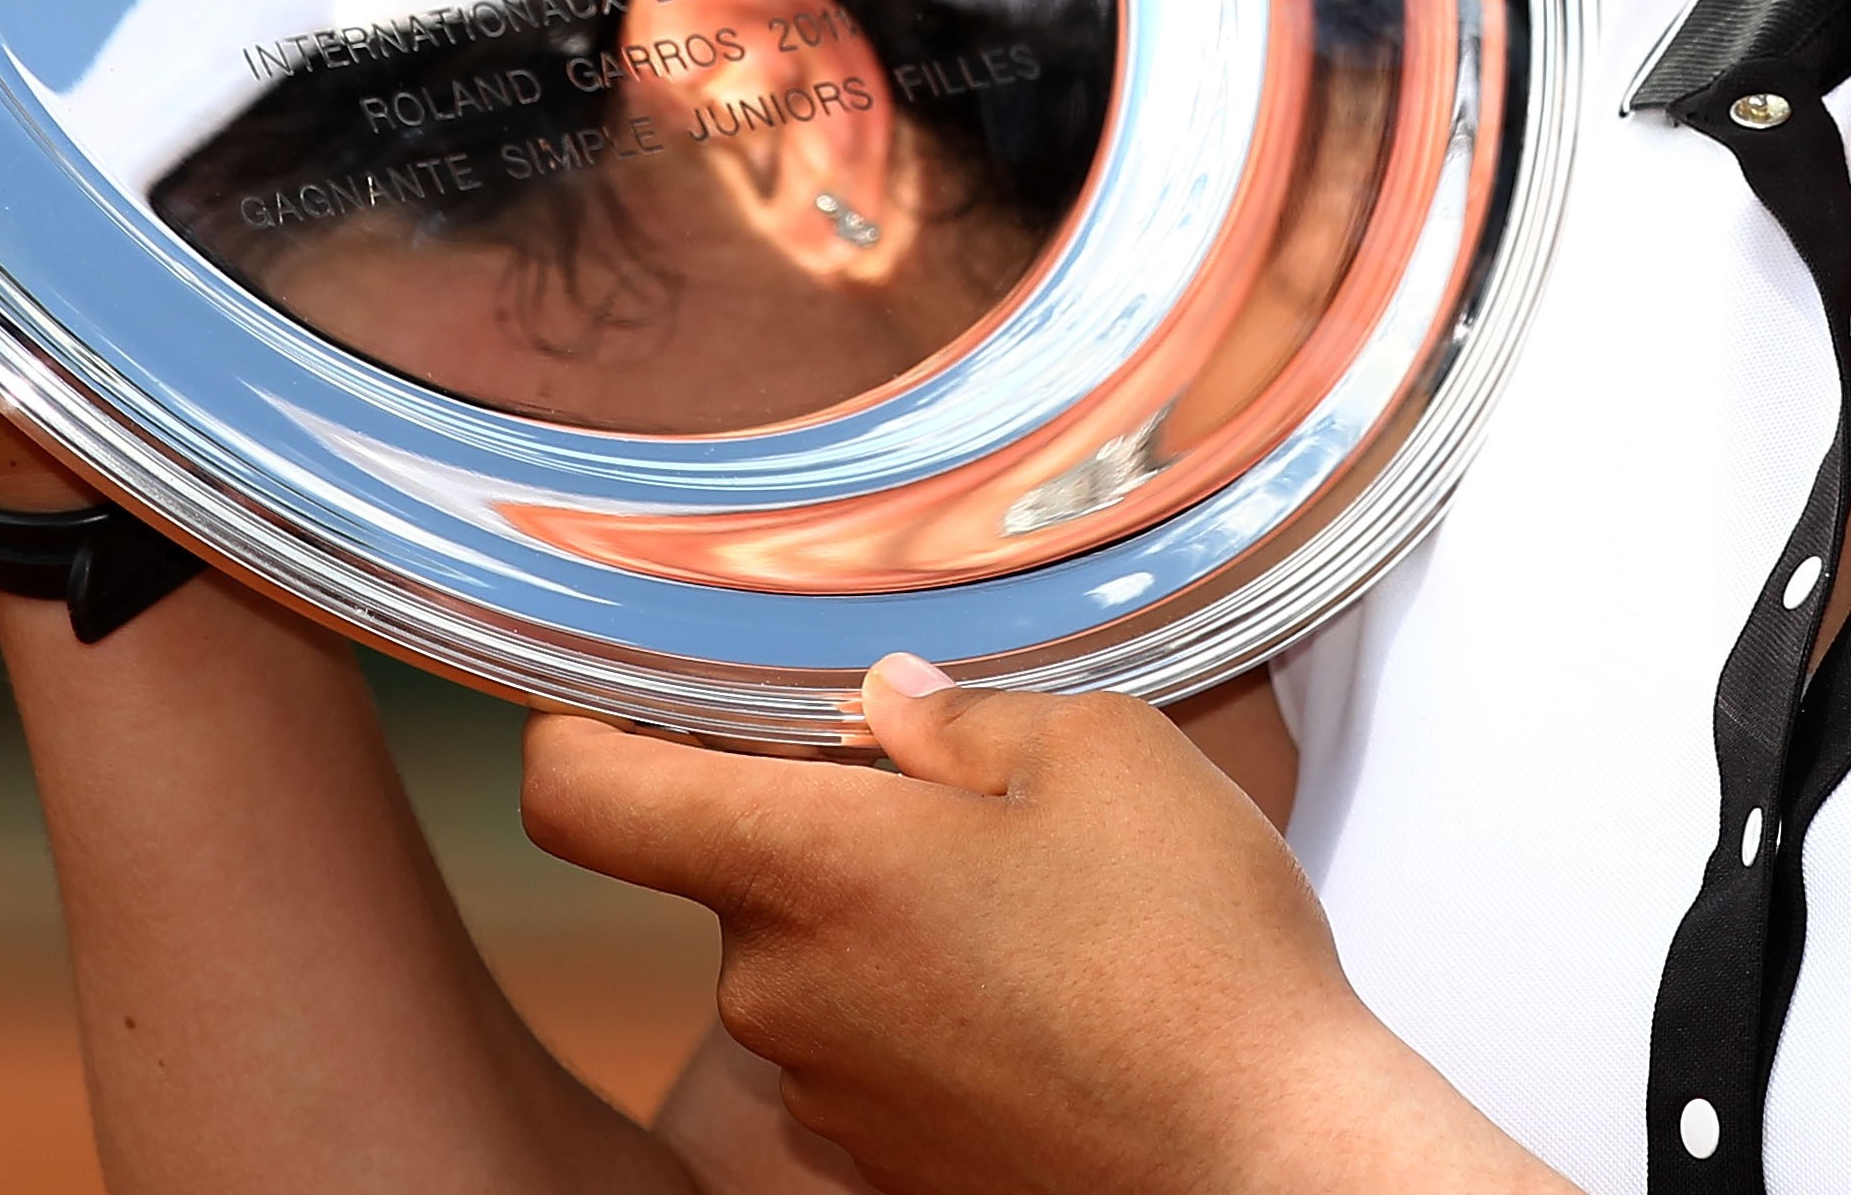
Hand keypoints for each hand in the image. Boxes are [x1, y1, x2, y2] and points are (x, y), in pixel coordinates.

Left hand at [522, 661, 1540, 1194]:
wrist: (1270, 1165)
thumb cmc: (1194, 956)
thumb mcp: (1106, 754)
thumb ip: (966, 716)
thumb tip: (888, 708)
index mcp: (806, 870)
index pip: (583, 799)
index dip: (580, 734)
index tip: (626, 701)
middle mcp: (779, 996)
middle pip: (735, 872)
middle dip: (831, 822)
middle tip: (978, 800)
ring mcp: (828, 1099)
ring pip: (813, 962)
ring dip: (894, 923)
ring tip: (1049, 912)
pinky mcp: (887, 1165)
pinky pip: (871, 1050)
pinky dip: (936, 1012)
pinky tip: (1057, 1001)